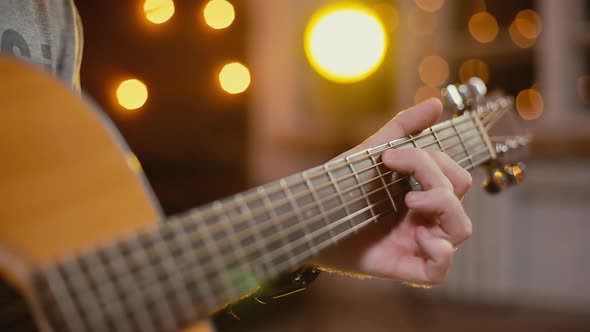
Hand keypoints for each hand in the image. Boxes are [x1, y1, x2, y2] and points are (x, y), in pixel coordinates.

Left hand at [312, 98, 472, 285]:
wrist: (305, 220)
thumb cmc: (338, 189)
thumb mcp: (369, 156)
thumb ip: (402, 130)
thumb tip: (437, 105)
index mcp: (420, 190)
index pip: (453, 174)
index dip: (432, 161)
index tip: (388, 157)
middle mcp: (424, 216)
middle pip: (459, 195)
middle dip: (436, 181)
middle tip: (401, 182)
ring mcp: (417, 242)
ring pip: (461, 229)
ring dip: (443, 208)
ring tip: (410, 201)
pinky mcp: (405, 267)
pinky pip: (440, 271)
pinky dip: (439, 253)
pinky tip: (418, 238)